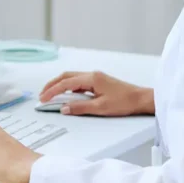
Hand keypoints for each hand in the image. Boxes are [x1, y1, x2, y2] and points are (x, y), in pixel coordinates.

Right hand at [40, 71, 154, 116]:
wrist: (141, 99)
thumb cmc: (124, 102)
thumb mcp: (100, 108)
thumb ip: (80, 107)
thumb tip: (64, 108)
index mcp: (91, 78)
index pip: (65, 83)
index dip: (52, 91)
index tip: (43, 98)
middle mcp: (92, 75)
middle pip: (66, 76)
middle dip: (52, 85)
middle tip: (42, 94)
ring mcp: (96, 77)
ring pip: (72, 78)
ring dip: (60, 85)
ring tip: (51, 94)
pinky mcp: (99, 82)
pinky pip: (79, 81)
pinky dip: (69, 86)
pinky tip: (67, 94)